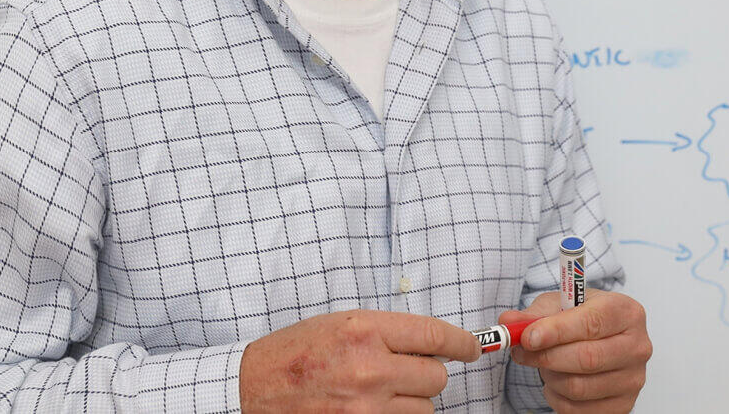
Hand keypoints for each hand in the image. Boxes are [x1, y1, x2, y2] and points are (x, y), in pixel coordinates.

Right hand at [238, 309, 480, 412]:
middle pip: (436, 377)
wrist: (255, 387)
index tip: (473, 347)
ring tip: (378, 392)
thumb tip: (434, 342)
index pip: (436, 336)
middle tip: (403, 371)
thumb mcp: (344, 324)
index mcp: (366, 330)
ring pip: (425, 408)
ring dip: (411, 401)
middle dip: (426, 373)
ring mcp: (366, 407)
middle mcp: (370, 368)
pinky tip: (374, 408)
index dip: (462, 343)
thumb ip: (389, 332)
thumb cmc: (298, 351)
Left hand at [502, 289, 651, 412]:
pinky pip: (578, 409)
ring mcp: (634, 379)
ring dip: (550, 377)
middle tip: (523, 352)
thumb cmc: (580, 317)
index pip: (592, 323)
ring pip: (579, 387)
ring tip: (544, 364)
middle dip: (546, 357)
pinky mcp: (624, 405)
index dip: (556, 332)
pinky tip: (555, 380)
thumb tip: (508, 323)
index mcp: (626, 312)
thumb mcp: (557, 305)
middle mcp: (637, 346)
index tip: (528, 337)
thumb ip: (532, 314)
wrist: (601, 337)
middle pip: (587, 358)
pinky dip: (556, 397)